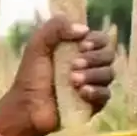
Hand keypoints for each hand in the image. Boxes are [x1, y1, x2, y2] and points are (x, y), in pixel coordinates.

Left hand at [0, 16, 116, 135]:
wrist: (27, 107)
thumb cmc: (31, 76)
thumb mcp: (37, 45)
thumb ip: (56, 27)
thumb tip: (85, 29)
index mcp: (77, 49)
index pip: (100, 39)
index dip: (95, 41)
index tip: (82, 46)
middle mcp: (88, 65)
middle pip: (108, 55)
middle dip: (93, 58)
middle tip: (73, 65)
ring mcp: (92, 85)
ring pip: (109, 74)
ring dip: (93, 75)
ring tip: (72, 80)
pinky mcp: (93, 103)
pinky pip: (106, 95)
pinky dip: (95, 91)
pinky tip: (81, 92)